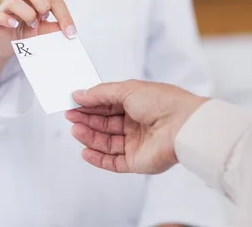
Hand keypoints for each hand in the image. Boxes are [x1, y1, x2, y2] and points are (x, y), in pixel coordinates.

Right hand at [0, 0, 75, 58]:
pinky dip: (4, 19)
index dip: (63, 15)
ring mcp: (4, 6)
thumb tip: (68, 32)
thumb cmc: (27, 32)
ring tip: (31, 24)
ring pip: (12, 0)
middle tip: (44, 18)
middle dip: (42, 3)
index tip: (70, 33)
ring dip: (26, 13)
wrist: (7, 44)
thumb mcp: (44, 31)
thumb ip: (55, 28)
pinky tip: (14, 25)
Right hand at [66, 80, 207, 174]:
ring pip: (106, 142)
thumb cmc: (160, 102)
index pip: (108, 104)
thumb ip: (101, 93)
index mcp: (136, 103)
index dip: (90, 104)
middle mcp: (136, 123)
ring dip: (89, 136)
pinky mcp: (136, 161)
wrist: (181, 125)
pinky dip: (97, 158)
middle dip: (87, 119)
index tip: (73, 102)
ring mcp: (136, 143)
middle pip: (105, 123)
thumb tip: (79, 94)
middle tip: (70, 115)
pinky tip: (85, 150)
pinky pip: (112, 162)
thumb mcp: (126, 89)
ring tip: (75, 129)